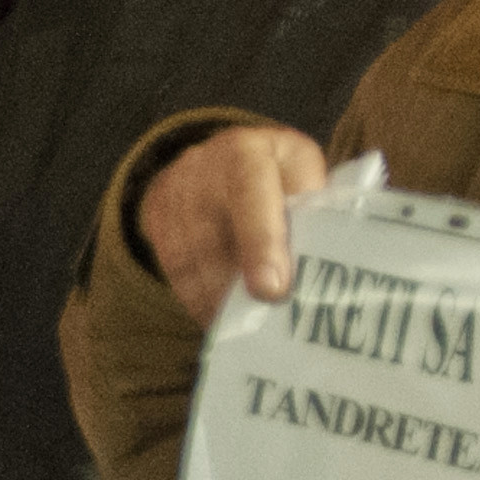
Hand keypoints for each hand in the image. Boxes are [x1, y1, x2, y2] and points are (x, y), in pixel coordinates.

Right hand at [135, 124, 329, 318]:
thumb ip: (311, 206)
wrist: (219, 160)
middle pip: (211, 236)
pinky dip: (198, 299)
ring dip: (217, 302)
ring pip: (188, 260)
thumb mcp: (303, 173)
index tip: (272, 290)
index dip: (260, 243)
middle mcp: (200, 167)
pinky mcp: (155, 219)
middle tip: (264, 327)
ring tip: (244, 329)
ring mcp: (172, 194)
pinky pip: (173, 270)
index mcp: (246, 150)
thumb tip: (323, 260)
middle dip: (237, 288)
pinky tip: (219, 318)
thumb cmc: (278, 175)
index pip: (249, 192)